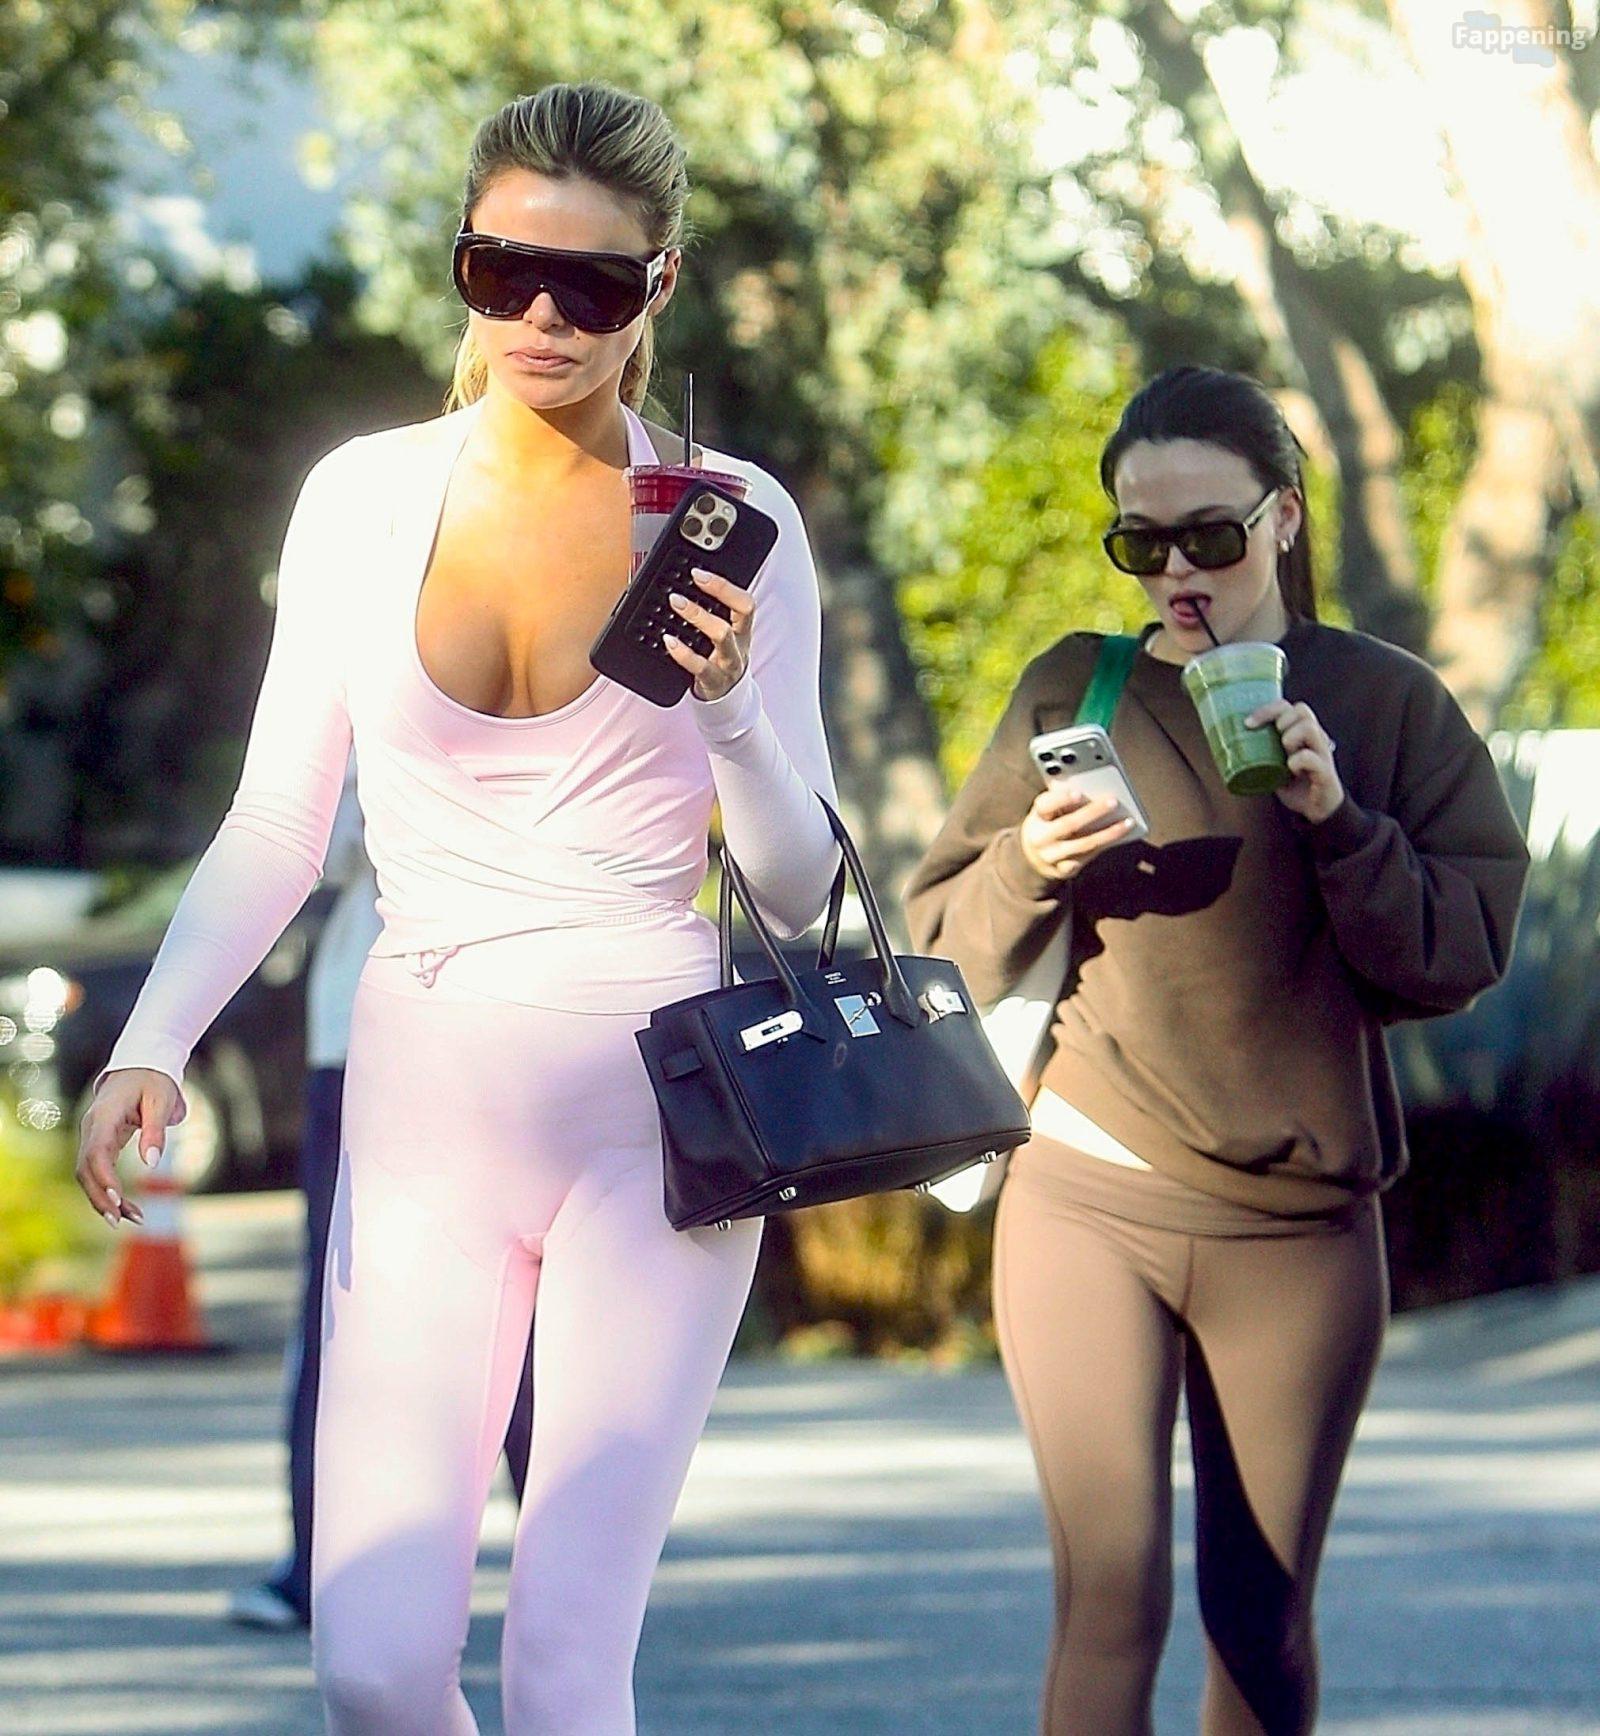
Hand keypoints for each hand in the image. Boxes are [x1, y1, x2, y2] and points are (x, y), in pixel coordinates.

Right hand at [75, 1068, 180, 1226]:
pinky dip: (108, 1189)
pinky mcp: (99, 1142)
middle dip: (100, 1197)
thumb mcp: (161, 1100)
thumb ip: (155, 1130)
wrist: (141, 1065)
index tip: (118, 1199)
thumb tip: (152, 1163)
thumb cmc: (153, 1080)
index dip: (104, 1179)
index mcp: (104, 1116)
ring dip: (105, 1198)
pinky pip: (97, 1171)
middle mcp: (92, 1128)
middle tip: (121, 1221)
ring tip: (133, 1218)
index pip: (96, 1153)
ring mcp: (92, 1136)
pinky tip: (126, 1207)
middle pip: (85, 1169)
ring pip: (88, 1174)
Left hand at [662, 568, 753, 702]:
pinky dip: (683, 653)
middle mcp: (739, 644)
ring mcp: (728, 663)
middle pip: (741, 612)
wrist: (725, 699)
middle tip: (692, 580)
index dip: (724, 585)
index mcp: (742, 630)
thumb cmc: (719, 660)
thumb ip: (714, 615)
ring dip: (698, 615)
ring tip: (676, 602)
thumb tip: (688, 587)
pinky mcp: (714, 681)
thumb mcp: (724, 636)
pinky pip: (700, 666)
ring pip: (722, 636)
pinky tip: (669, 641)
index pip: (744, 601)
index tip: (699, 573)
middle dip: (717, 591)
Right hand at [1019, 784, 1138, 882]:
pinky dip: (1105, 846)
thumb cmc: (1047, 825)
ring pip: (1083, 844)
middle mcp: (1040, 838)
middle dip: (1093, 812)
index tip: (1079, 792)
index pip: (1045, 805)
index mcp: (1036, 817)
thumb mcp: (1048, 812)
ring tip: (1127, 822)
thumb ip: (1062, 800)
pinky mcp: (1063, 870)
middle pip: (1068, 824)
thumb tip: (1092, 786)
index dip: (1061, 799)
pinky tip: (1120, 837)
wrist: (1034, 858)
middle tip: (1113, 801)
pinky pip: (1088, 857)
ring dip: (1108, 833)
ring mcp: (1051, 856)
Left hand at [1248, 698, 1343, 823]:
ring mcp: (1322, 753)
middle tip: (1274, 739)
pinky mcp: (1325, 771)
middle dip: (1280, 721)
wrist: (1316, 808)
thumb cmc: (1294, 783)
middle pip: (1301, 710)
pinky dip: (1297, 761)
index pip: (1286, 707)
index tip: (1247, 724)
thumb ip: (1260, 751)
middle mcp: (1315, 737)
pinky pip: (1311, 757)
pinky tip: (1291, 769)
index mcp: (1301, 732)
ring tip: (1284, 753)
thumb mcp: (1273, 763)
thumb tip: (1227, 744)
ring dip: (1290, 737)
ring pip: (1308, 728)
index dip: (1266, 710)